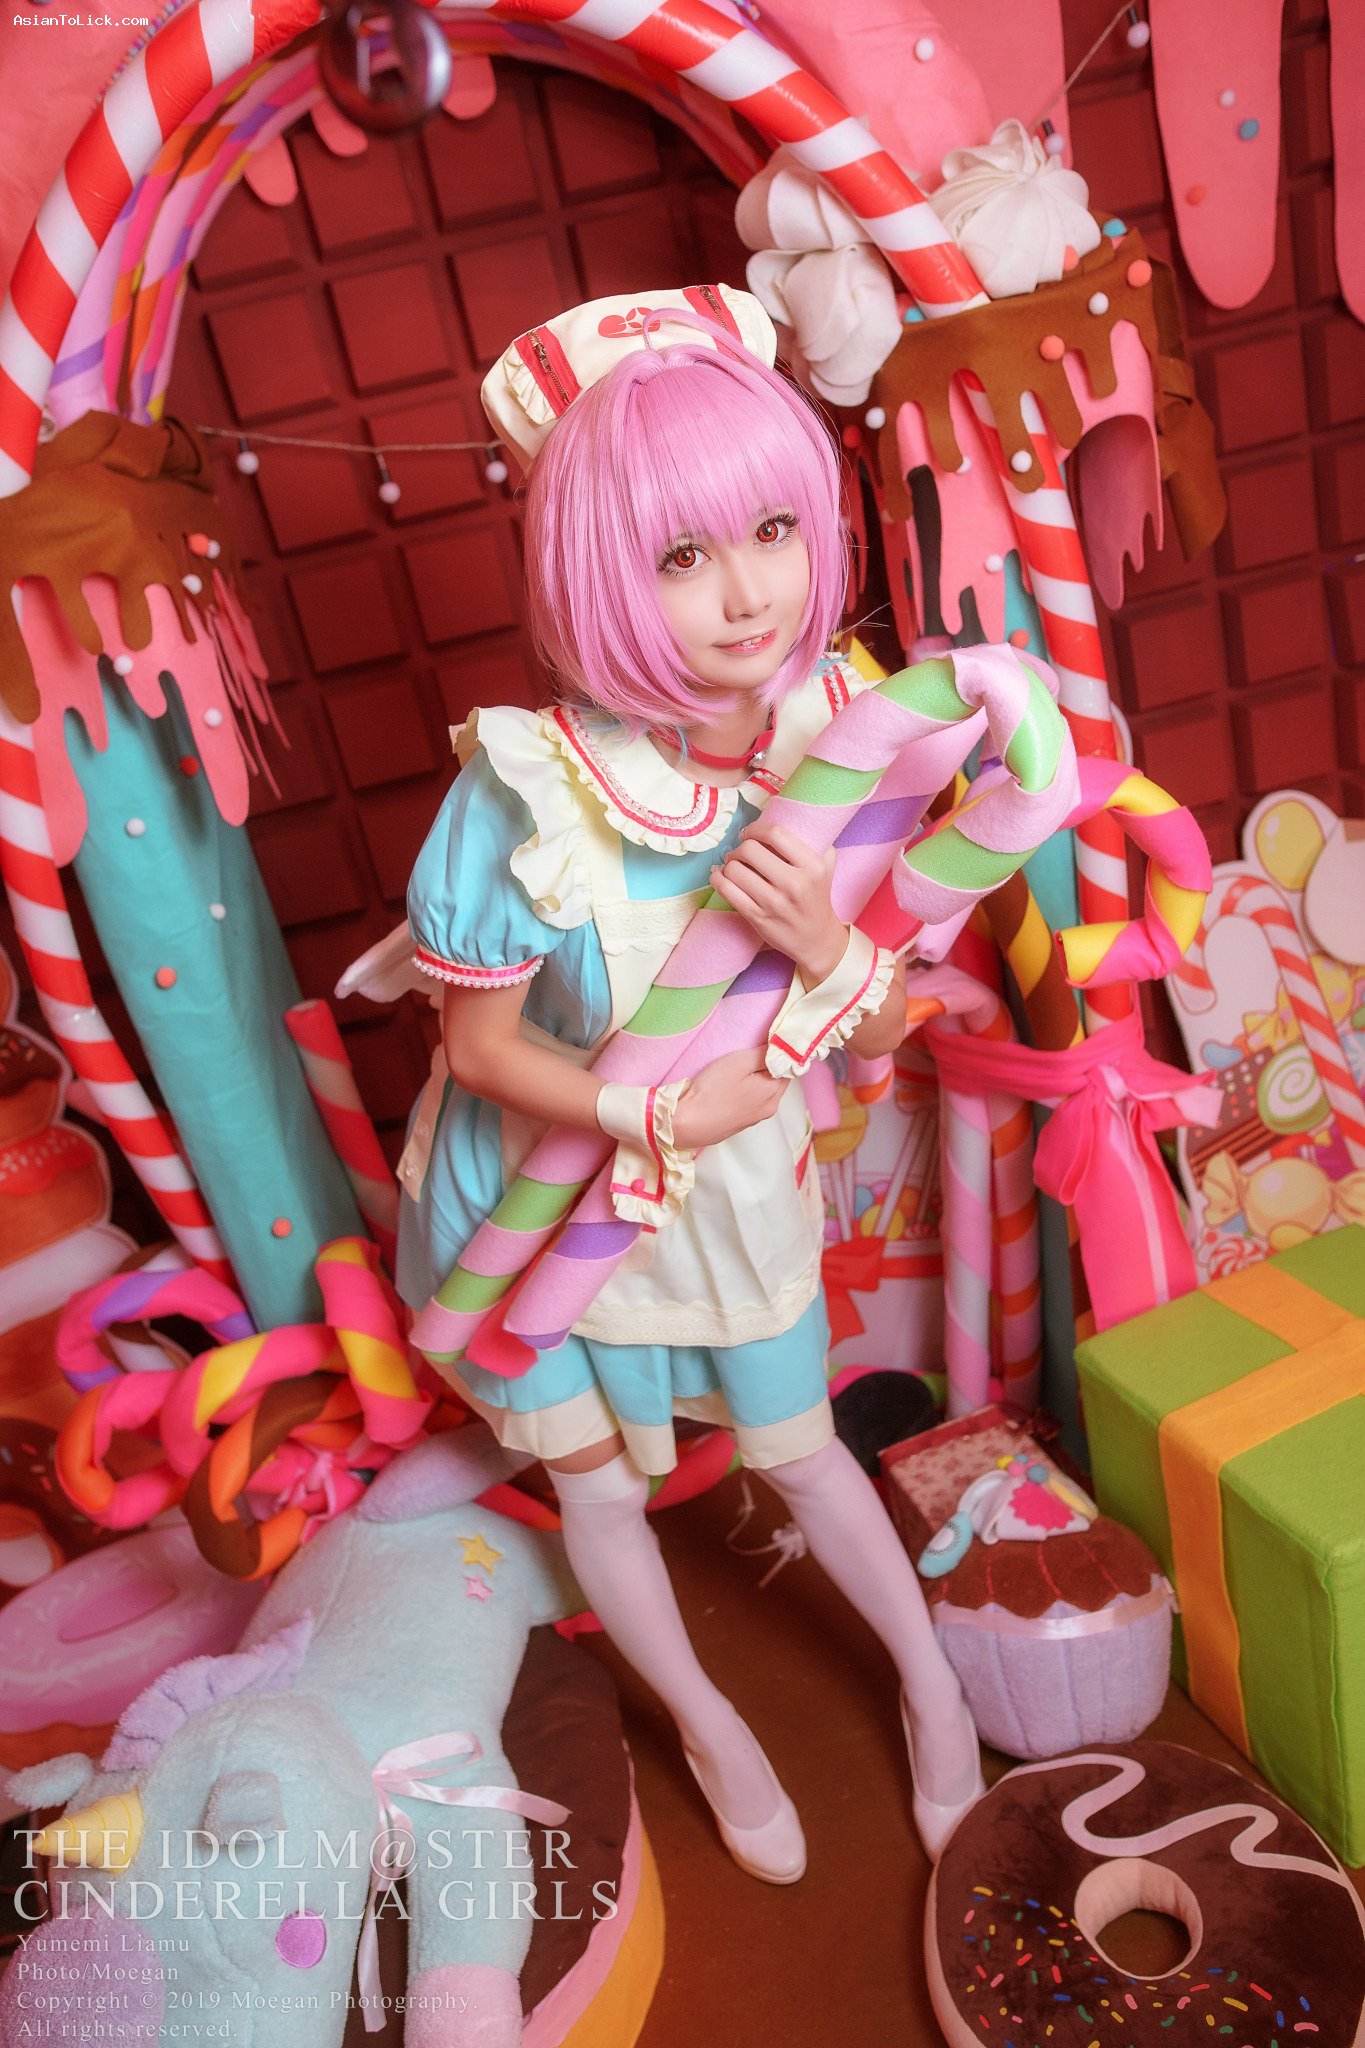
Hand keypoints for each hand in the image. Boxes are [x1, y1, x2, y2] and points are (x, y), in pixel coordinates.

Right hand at [671, 1047, 788, 1149]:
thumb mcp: (739, 1062)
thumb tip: (782, 1048)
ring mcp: (754, 1119)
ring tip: (736, 1073)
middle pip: (776, 1081)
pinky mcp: (739, 1125)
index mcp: (773, 1092)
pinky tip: (729, 1090)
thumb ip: (764, 1054)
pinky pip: (750, 1103)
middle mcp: (769, 1108)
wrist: (687, 1125)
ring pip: (763, 1092)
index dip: (777, 1055)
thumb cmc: (712, 1091)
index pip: (787, 1068)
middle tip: (747, 1056)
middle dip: (767, 1068)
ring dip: (755, 1081)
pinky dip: (746, 1094)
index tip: (763, 1046)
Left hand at [710, 818, 847, 985]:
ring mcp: (774, 903)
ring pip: (735, 870)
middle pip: (751, 849)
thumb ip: (815, 841)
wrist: (816, 939)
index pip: (776, 833)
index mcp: (813, 866)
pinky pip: (728, 891)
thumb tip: (791, 814)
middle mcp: (795, 884)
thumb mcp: (826, 867)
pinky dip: (718, 879)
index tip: (749, 833)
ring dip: (727, 864)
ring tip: (731, 865)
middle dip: (739, 848)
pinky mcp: (758, 918)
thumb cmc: (817, 898)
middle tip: (739, 852)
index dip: (756, 828)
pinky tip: (719, 875)